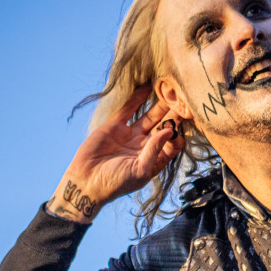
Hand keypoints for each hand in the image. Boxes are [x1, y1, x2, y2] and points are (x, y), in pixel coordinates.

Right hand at [47, 86, 184, 222]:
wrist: (87, 181)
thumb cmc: (116, 183)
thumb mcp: (140, 170)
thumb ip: (155, 150)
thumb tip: (170, 130)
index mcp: (154, 159)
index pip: (173, 144)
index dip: (179, 134)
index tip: (184, 125)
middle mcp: (145, 146)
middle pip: (164, 126)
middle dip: (174, 115)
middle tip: (184, 100)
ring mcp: (131, 135)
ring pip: (150, 116)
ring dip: (160, 105)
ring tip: (170, 90)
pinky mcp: (115, 126)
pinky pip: (129, 109)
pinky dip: (138, 98)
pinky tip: (148, 87)